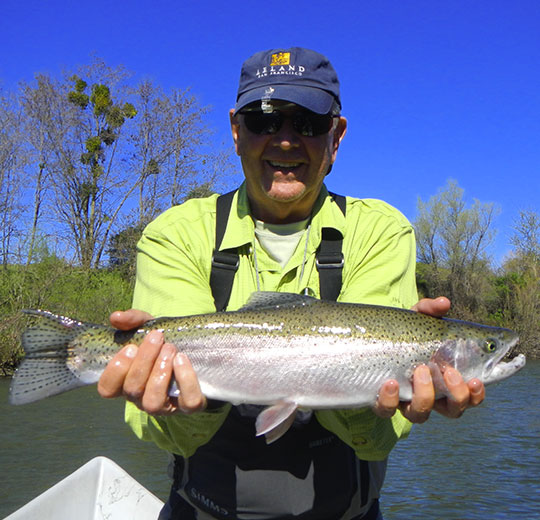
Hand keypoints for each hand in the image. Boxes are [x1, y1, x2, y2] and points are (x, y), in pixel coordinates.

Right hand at [97, 309, 206, 414]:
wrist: (201, 353)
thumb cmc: (165, 342)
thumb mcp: (150, 327)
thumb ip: (132, 320)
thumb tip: (115, 317)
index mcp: (127, 381)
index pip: (107, 389)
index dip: (115, 371)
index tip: (131, 347)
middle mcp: (142, 398)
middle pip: (132, 389)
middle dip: (144, 361)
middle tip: (157, 337)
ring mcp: (165, 406)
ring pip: (153, 402)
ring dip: (160, 372)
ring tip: (170, 348)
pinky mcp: (189, 406)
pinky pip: (187, 402)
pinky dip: (185, 380)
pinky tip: (183, 359)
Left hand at [373, 297, 485, 421]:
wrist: (367, 341)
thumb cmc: (401, 333)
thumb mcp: (415, 319)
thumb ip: (429, 310)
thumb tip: (444, 303)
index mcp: (444, 379)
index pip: (469, 395)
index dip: (477, 394)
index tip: (476, 380)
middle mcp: (429, 395)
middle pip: (453, 411)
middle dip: (457, 395)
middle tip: (449, 372)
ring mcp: (404, 400)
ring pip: (421, 415)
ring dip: (425, 395)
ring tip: (420, 369)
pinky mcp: (382, 403)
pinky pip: (387, 410)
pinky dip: (390, 399)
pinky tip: (391, 382)